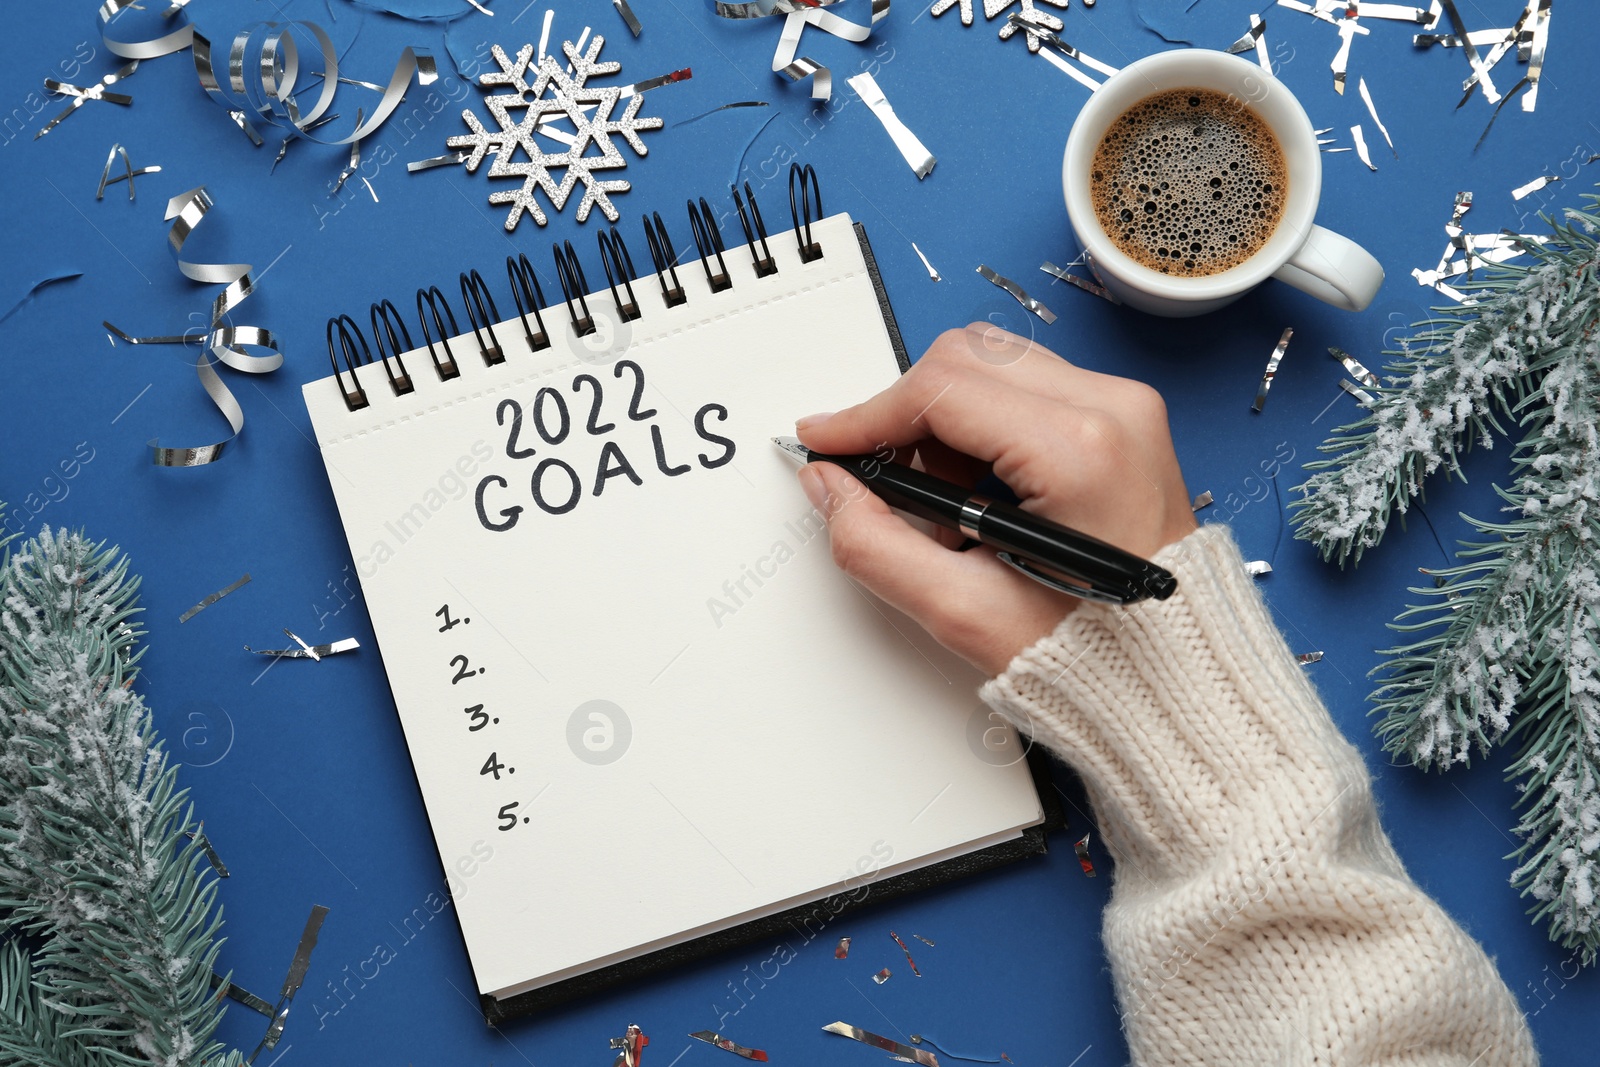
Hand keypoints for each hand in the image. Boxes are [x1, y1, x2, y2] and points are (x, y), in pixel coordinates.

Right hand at [795, 324, 1196, 676]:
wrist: (1173, 673)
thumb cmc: (1098, 653)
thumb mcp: (965, 613)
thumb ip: (875, 544)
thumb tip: (830, 485)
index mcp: (1080, 451)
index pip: (940, 390)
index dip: (867, 415)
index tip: (826, 442)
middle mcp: (1113, 409)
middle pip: (964, 358)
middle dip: (908, 416)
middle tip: (892, 488)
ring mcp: (1126, 406)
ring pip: (993, 363)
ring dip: (947, 422)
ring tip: (953, 506)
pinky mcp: (1125, 415)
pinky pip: (1028, 385)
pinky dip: (986, 426)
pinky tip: (987, 493)